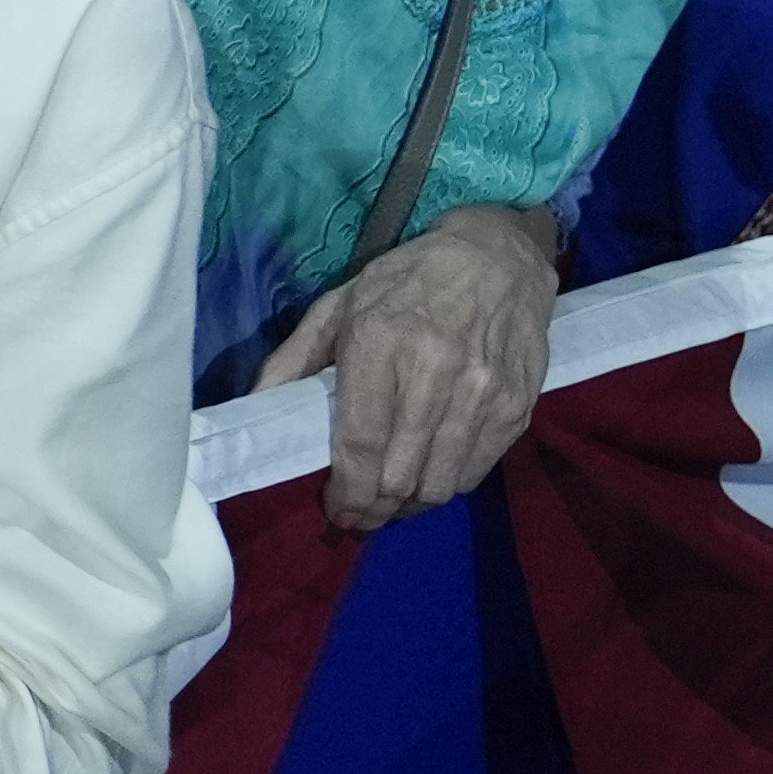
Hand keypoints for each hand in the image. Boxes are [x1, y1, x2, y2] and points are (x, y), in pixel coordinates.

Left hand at [260, 203, 557, 531]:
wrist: (497, 258)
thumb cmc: (406, 281)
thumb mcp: (339, 304)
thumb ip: (294, 359)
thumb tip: (256, 407)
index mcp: (380, 344)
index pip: (362, 443)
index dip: (347, 490)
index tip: (334, 509)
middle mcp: (434, 373)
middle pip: (400, 475)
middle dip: (374, 509)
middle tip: (358, 515)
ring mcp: (482, 394)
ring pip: (440, 483)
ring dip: (410, 507)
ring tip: (390, 505)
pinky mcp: (516, 407)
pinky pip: (476, 470)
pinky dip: (448, 486)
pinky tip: (427, 479)